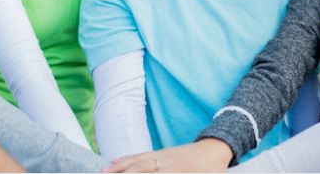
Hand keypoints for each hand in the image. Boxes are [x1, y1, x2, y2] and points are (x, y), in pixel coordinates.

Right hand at [103, 139, 233, 172]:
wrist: (217, 148)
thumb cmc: (213, 170)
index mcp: (177, 172)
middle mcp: (166, 163)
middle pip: (139, 168)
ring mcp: (162, 155)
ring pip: (137, 160)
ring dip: (118, 167)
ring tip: (103, 172)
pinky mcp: (162, 151)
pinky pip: (141, 154)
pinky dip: (127, 158)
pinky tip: (115, 161)